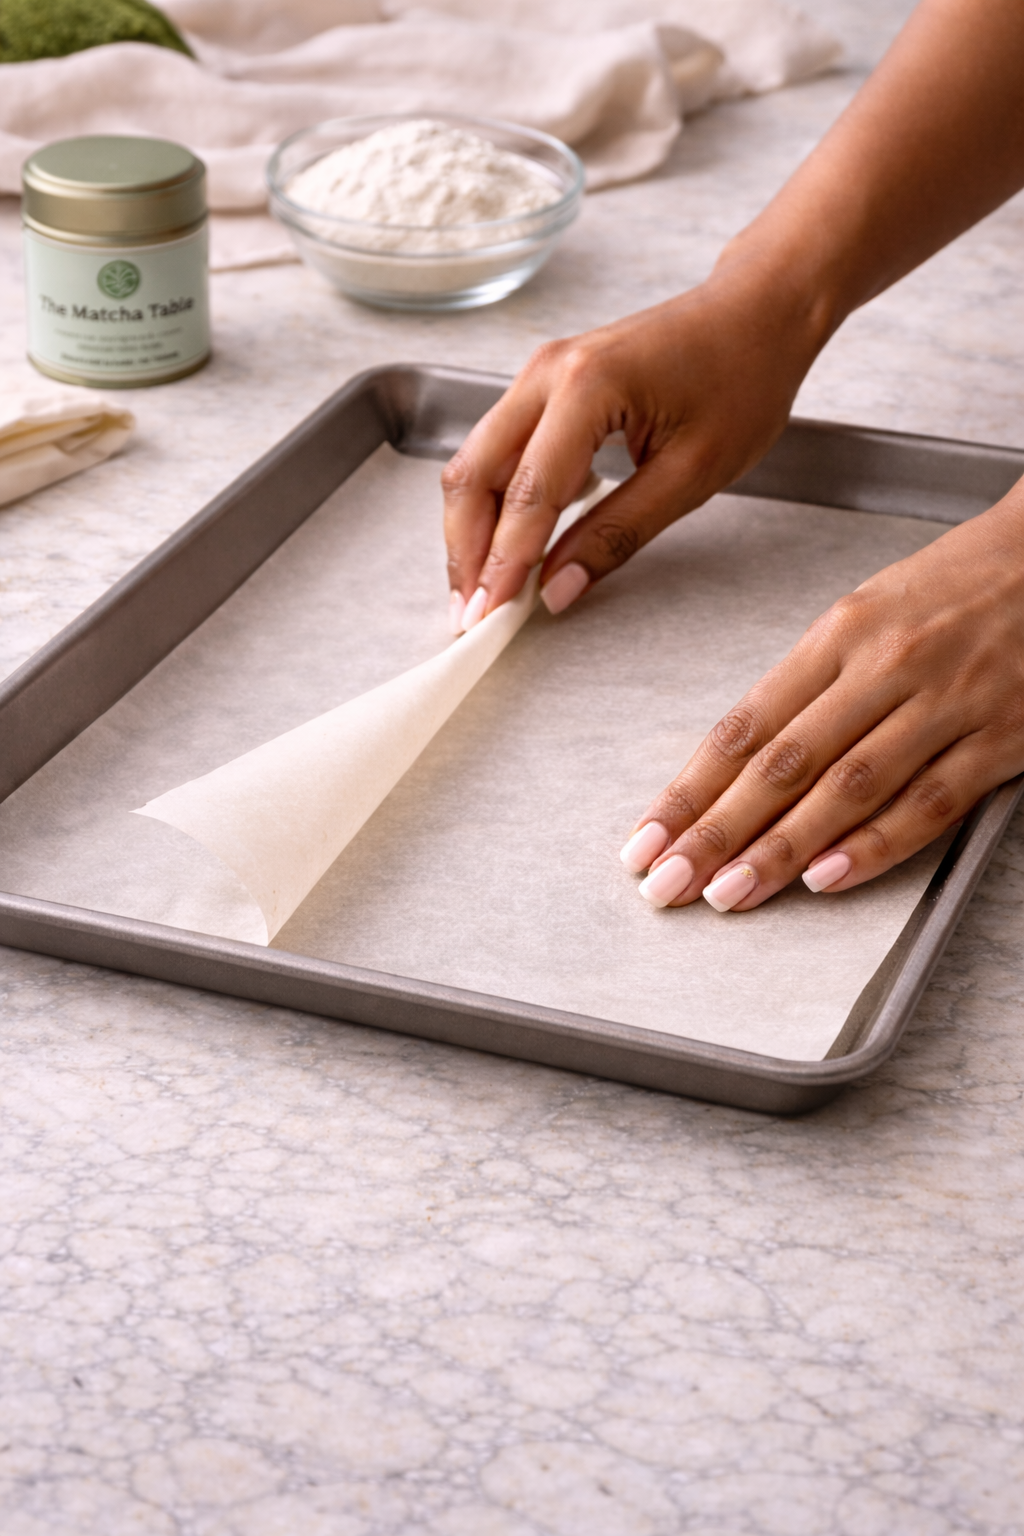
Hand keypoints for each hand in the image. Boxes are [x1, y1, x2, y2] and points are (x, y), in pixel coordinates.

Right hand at [441, 257, 827, 631]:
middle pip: (473, 473)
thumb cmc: (741, 378)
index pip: (527, 493)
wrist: (756, 314)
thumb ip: (618, 534)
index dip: (504, 562)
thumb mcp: (691, 474)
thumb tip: (558, 588)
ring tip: (485, 587)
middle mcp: (548, 372)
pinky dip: (496, 501)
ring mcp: (540, 374)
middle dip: (466, 549)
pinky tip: (510, 544)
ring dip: (473, 528)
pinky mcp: (545, 386)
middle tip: (473, 611)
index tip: (492, 614)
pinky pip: (500, 450)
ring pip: (476, 461)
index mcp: (588, 386)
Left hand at [619, 494, 1023, 908]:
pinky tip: (825, 879)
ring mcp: (946, 703)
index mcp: (839, 634)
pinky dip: (874, 845)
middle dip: (716, 830)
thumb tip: (739, 761)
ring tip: (728, 892)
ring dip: (781, 848)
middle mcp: (884, 667)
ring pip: (847, 788)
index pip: (746, 726)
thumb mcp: (866, 613)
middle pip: (783, 764)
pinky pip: (929, 802)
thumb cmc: (957, 584)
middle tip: (667, 882)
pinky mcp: (1002, 737)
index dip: (690, 790)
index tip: (647, 837)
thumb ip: (808, 685)